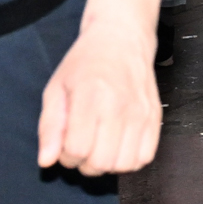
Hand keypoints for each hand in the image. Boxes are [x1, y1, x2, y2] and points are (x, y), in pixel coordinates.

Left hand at [37, 19, 161, 175]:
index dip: (65, 154)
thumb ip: (49, 127)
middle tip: (82, 147)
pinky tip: (119, 146)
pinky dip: (130, 160)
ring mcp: (142, 112)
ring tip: (101, 148)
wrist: (123, 38)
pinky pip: (145, 157)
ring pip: (125, 164)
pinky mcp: (156, 116)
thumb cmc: (84, 63)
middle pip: (101, 162)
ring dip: (108, 165)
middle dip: (85, 163)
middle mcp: (120, 106)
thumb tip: (46, 162)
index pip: (77, 149)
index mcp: (91, 97)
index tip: (65, 142)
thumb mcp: (55, 89)